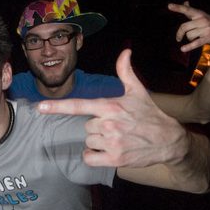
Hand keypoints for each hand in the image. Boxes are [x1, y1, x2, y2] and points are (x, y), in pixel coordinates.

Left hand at [38, 49, 189, 167]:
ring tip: (118, 138)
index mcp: (110, 106)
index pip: (79, 105)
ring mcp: (112, 142)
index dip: (57, 107)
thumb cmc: (150, 114)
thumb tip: (125, 51)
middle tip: (117, 127)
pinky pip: (89, 157)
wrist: (169, 140)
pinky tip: (110, 152)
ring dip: (99, 142)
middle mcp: (109, 124)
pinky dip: (95, 156)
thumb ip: (125, 71)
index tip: (40, 108)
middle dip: (98, 127)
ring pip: (89, 142)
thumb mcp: (138, 91)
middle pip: (86, 127)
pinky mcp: (115, 159)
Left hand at [168, 1, 209, 51]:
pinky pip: (196, 42)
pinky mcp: (209, 37)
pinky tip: (183, 49)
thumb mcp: (202, 15)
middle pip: (184, 27)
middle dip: (180, 34)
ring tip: (195, 38)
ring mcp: (206, 29)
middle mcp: (203, 20)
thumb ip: (192, 10)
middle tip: (178, 38)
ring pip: (189, 36)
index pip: (187, 10)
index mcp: (200, 14)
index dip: (178, 8)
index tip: (169, 6)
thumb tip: (185, 2)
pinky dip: (189, 46)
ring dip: (189, 39)